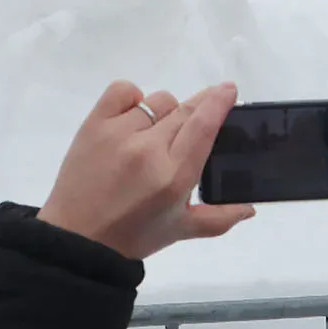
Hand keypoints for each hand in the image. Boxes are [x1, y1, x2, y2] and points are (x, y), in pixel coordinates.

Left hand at [37, 81, 253, 260]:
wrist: (77, 239)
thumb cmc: (132, 236)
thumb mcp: (179, 230)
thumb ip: (219, 218)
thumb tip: (250, 208)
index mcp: (174, 175)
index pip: (204, 125)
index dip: (219, 102)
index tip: (228, 90)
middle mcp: (149, 149)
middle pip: (184, 110)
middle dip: (197, 108)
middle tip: (193, 120)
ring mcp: (119, 134)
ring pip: (157, 101)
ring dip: (164, 112)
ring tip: (154, 135)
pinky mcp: (94, 125)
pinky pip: (121, 91)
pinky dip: (131, 97)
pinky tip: (132, 115)